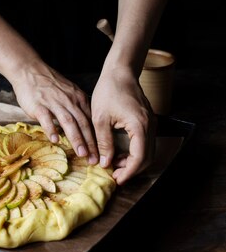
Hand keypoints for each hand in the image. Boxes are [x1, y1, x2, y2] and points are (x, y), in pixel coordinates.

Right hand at [10, 64, 98, 162]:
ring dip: (76, 139)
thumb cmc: (48, 84)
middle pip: (83, 123)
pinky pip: (47, 118)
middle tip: (95, 159)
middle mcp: (69, 101)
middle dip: (90, 142)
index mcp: (78, 98)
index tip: (101, 152)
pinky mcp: (39, 105)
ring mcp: (54, 102)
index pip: (90, 120)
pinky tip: (55, 140)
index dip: (97, 138)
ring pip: (68, 122)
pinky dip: (52, 129)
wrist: (29, 70)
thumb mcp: (69, 91)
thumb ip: (76, 107)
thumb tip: (84, 126)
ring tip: (81, 154)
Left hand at [91, 67, 155, 184]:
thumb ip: (104, 143)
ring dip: (132, 162)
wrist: (120, 72)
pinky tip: (119, 154)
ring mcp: (151, 123)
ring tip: (114, 166)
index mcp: (139, 125)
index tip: (117, 179)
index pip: (139, 157)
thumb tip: (105, 163)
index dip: (129, 171)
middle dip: (131, 170)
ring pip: (147, 151)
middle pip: (147, 157)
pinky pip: (145, 143)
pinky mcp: (148, 121)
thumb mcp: (100, 119)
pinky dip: (134, 152)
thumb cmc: (109, 91)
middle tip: (114, 176)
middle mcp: (150, 125)